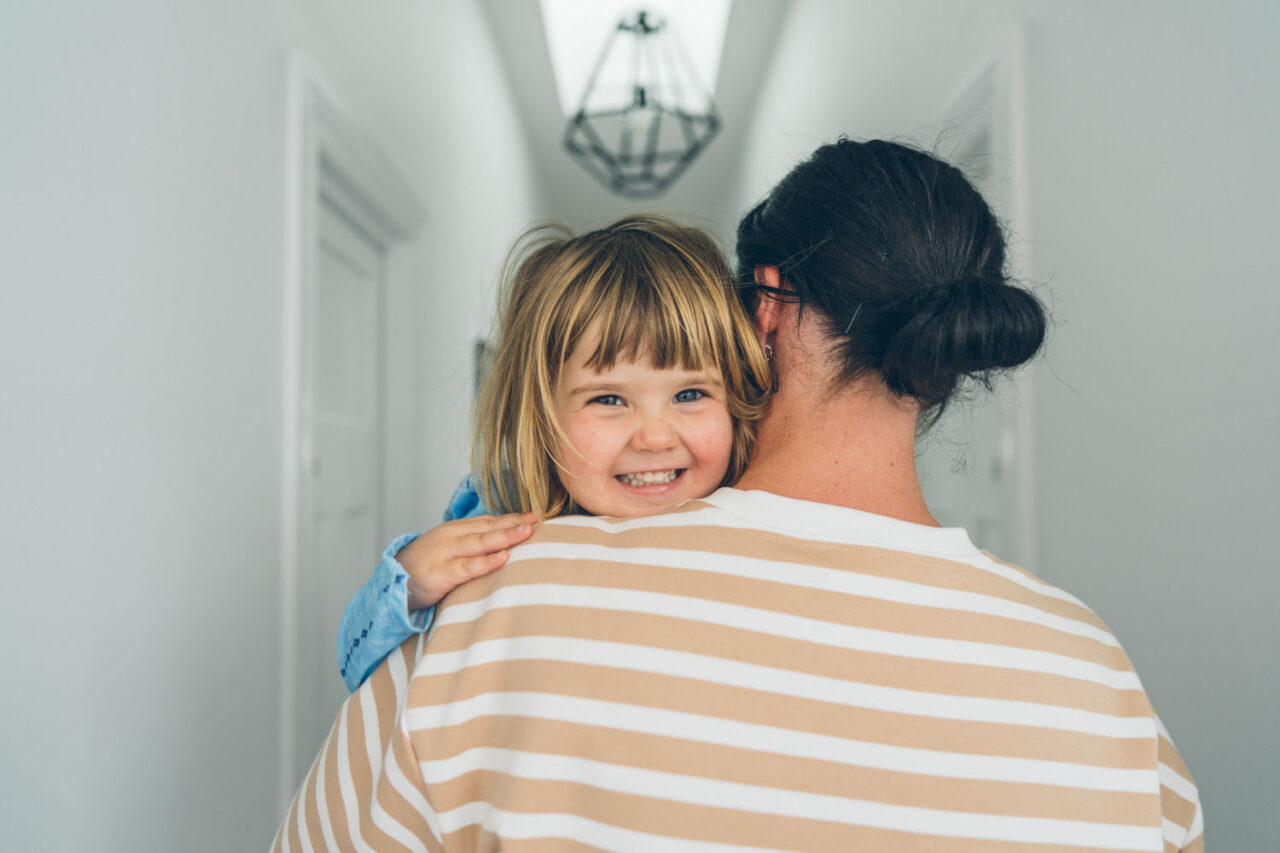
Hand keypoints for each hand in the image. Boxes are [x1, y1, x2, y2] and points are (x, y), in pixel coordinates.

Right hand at [396, 513, 536, 611]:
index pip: (490, 520)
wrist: (393, 581)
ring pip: (480, 542)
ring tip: (526, 532)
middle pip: (488, 527)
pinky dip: (486, 563)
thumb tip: (508, 542)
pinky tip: (502, 558)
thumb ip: (475, 543)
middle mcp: (453, 537)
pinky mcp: (440, 574)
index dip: (513, 517)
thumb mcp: (450, 547)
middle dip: (514, 523)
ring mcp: (445, 554)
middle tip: (537, 519)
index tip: (537, 515)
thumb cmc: (428, 565)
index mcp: (457, 529)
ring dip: (505, 536)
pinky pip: (466, 568)